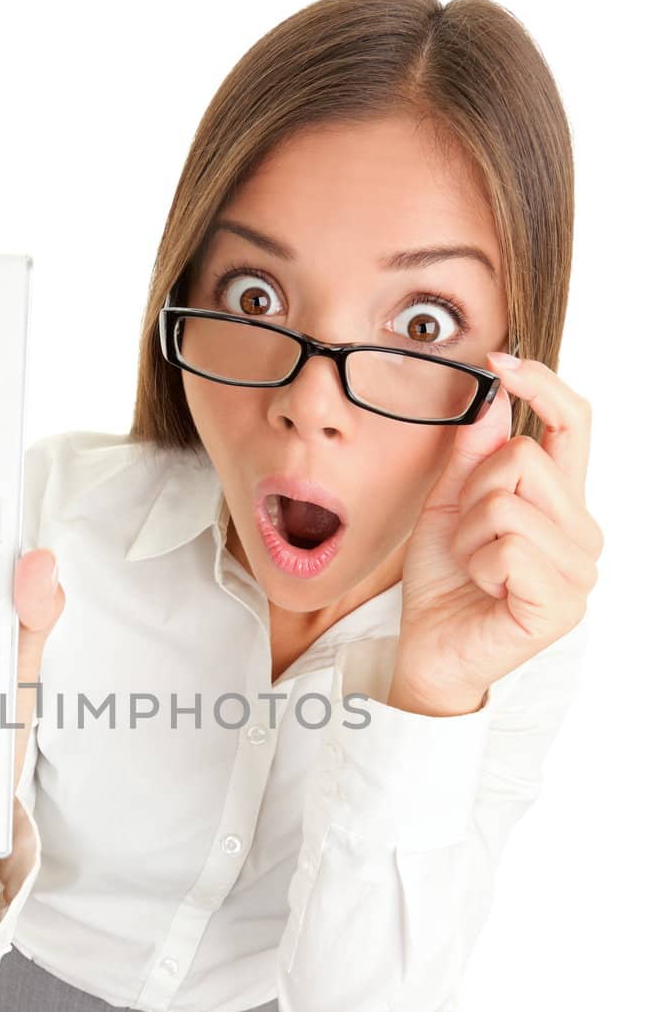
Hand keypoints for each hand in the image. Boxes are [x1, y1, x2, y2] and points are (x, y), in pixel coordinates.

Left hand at [389, 353, 603, 714]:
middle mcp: (583, 532)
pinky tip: (484, 588)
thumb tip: (496, 396)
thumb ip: (473, 454)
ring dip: (470, 533)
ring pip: (509, 503)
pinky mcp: (561, 603)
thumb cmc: (445, 582)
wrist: (429, 649)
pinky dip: (478, 563)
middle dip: (474, 489)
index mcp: (562, 502)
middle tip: (467, 534)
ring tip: (474, 566)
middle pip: (524, 457)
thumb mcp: (449, 504)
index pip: (575, 423)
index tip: (500, 361)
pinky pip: (508, 548)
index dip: (543, 385)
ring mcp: (579, 570)